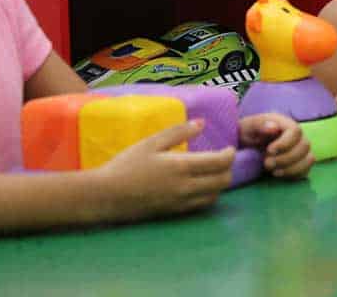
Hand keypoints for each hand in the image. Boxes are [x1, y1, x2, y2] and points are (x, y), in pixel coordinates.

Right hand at [95, 121, 233, 222]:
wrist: (106, 196)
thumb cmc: (126, 165)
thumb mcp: (151, 143)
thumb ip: (179, 132)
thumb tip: (202, 123)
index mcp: (182, 167)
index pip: (221, 163)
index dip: (230, 154)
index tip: (229, 148)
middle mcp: (187, 187)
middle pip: (224, 181)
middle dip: (228, 169)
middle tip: (221, 159)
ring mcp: (181, 203)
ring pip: (215, 195)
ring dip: (219, 183)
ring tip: (210, 172)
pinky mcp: (175, 213)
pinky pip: (201, 205)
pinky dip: (207, 195)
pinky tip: (197, 185)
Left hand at [241, 112, 313, 179]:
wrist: (247, 147)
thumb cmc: (247, 135)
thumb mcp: (247, 127)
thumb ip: (259, 125)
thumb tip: (274, 127)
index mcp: (285, 124)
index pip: (296, 131)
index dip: (285, 143)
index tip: (269, 151)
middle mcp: (297, 136)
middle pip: (305, 145)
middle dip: (286, 158)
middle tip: (267, 163)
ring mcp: (301, 150)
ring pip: (309, 159)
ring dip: (292, 168)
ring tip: (273, 171)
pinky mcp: (301, 163)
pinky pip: (307, 169)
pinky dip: (295, 174)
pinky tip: (279, 174)